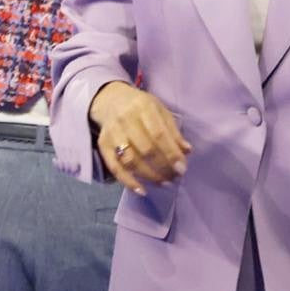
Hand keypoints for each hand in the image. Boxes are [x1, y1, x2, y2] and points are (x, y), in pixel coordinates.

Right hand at [89, 81, 191, 195]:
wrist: (110, 100)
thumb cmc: (142, 107)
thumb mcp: (161, 111)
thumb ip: (173, 131)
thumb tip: (187, 151)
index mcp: (144, 108)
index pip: (159, 134)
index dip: (171, 153)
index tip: (181, 168)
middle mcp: (126, 120)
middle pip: (145, 149)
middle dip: (162, 166)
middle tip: (174, 177)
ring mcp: (112, 134)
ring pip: (130, 160)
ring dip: (148, 176)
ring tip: (164, 183)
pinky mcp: (102, 145)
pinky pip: (114, 167)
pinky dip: (127, 181)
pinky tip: (141, 190)